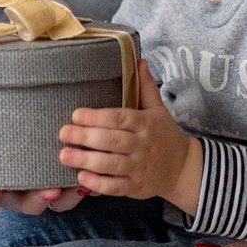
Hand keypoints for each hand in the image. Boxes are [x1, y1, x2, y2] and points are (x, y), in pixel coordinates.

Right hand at [0, 134, 88, 215]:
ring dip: (62, 196)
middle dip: (35, 200)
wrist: (10, 136)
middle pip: (24, 204)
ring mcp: (36, 190)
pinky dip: (80, 189)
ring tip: (70, 185)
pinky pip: (72, 193)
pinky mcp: (59, 183)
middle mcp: (13, 193)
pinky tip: (87, 180)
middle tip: (45, 191)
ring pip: (50, 201)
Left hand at [58, 60, 201, 208]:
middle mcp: (142, 145)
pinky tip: (81, 178)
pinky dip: (98, 184)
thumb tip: (139, 60)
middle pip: (112, 141)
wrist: (183, 168)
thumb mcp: (158, 108)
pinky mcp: (135, 187)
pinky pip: (115, 187)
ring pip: (111, 164)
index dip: (97, 117)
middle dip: (86, 137)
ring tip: (64, 155)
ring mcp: (139, 168)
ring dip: (86, 161)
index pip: (120, 118)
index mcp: (145, 123)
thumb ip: (145, 86)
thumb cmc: (164, 134)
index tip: (76, 114)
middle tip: (62, 133)